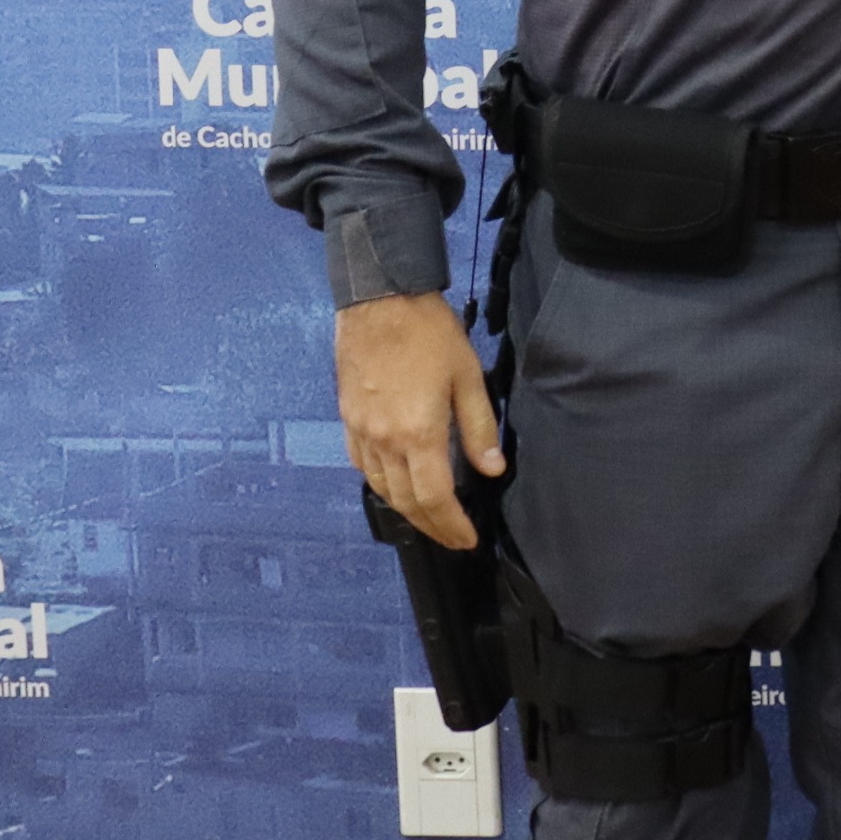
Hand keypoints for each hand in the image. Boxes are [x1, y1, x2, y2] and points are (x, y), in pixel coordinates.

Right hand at [339, 291, 502, 548]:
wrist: (379, 300)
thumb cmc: (428, 333)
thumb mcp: (468, 377)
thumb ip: (480, 428)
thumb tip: (492, 468)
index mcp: (418, 433)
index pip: (435, 498)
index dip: (451, 525)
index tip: (467, 538)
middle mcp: (385, 441)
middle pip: (406, 501)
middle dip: (431, 526)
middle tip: (452, 537)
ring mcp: (362, 431)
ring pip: (381, 487)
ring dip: (406, 510)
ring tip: (429, 518)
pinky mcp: (348, 418)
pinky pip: (362, 465)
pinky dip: (381, 484)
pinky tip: (396, 484)